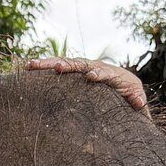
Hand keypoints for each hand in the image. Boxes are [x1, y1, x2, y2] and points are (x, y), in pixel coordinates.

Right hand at [21, 55, 149, 116]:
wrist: (125, 83)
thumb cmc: (130, 94)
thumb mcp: (136, 98)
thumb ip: (137, 100)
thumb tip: (138, 102)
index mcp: (111, 74)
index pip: (104, 72)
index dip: (98, 74)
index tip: (91, 77)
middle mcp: (95, 67)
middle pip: (80, 64)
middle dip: (68, 66)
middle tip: (57, 68)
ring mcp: (83, 68)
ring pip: (65, 63)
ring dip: (48, 63)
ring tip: (31, 65)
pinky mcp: (74, 72)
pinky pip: (58, 67)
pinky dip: (44, 67)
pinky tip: (27, 68)